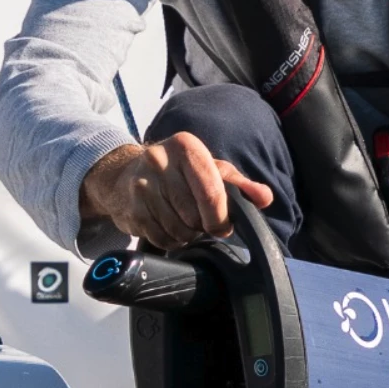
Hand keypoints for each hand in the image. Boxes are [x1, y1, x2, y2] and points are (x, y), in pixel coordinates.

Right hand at [79, 133, 273, 250]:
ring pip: (179, 229)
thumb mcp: (211, 170)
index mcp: (186, 147)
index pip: (211, 193)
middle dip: (202, 226)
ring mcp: (141, 185)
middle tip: (199, 220)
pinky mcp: (131, 208)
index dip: (221, 217)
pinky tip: (168, 227)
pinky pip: (161, 238)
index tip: (223, 225)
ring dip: (187, 234)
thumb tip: (264, 198)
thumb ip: (240, 184)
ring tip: (183, 222)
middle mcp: (160, 160)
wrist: (124, 176)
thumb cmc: (178, 173)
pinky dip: (170, 240)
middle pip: (195, 215)